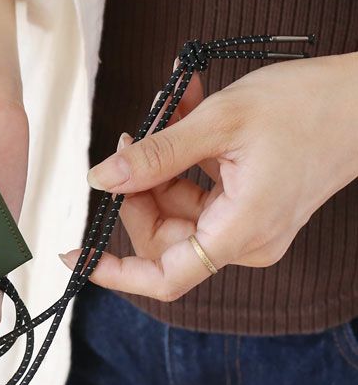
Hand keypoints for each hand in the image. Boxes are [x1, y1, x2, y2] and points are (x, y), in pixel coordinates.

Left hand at [61, 52, 357, 301]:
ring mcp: (248, 225)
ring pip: (176, 209)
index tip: (77, 256)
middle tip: (134, 135)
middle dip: (138, 187)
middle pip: (162, 235)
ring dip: (159, 163)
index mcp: (240, 232)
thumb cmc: (307, 106)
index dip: (115, 273)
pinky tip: (184, 114)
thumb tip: (102, 179)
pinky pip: (199, 193)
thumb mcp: (219, 123)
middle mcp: (244, 240)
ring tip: (166, 110)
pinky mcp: (250, 206)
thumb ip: (155, 156)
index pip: (165, 278)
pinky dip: (182, 159)